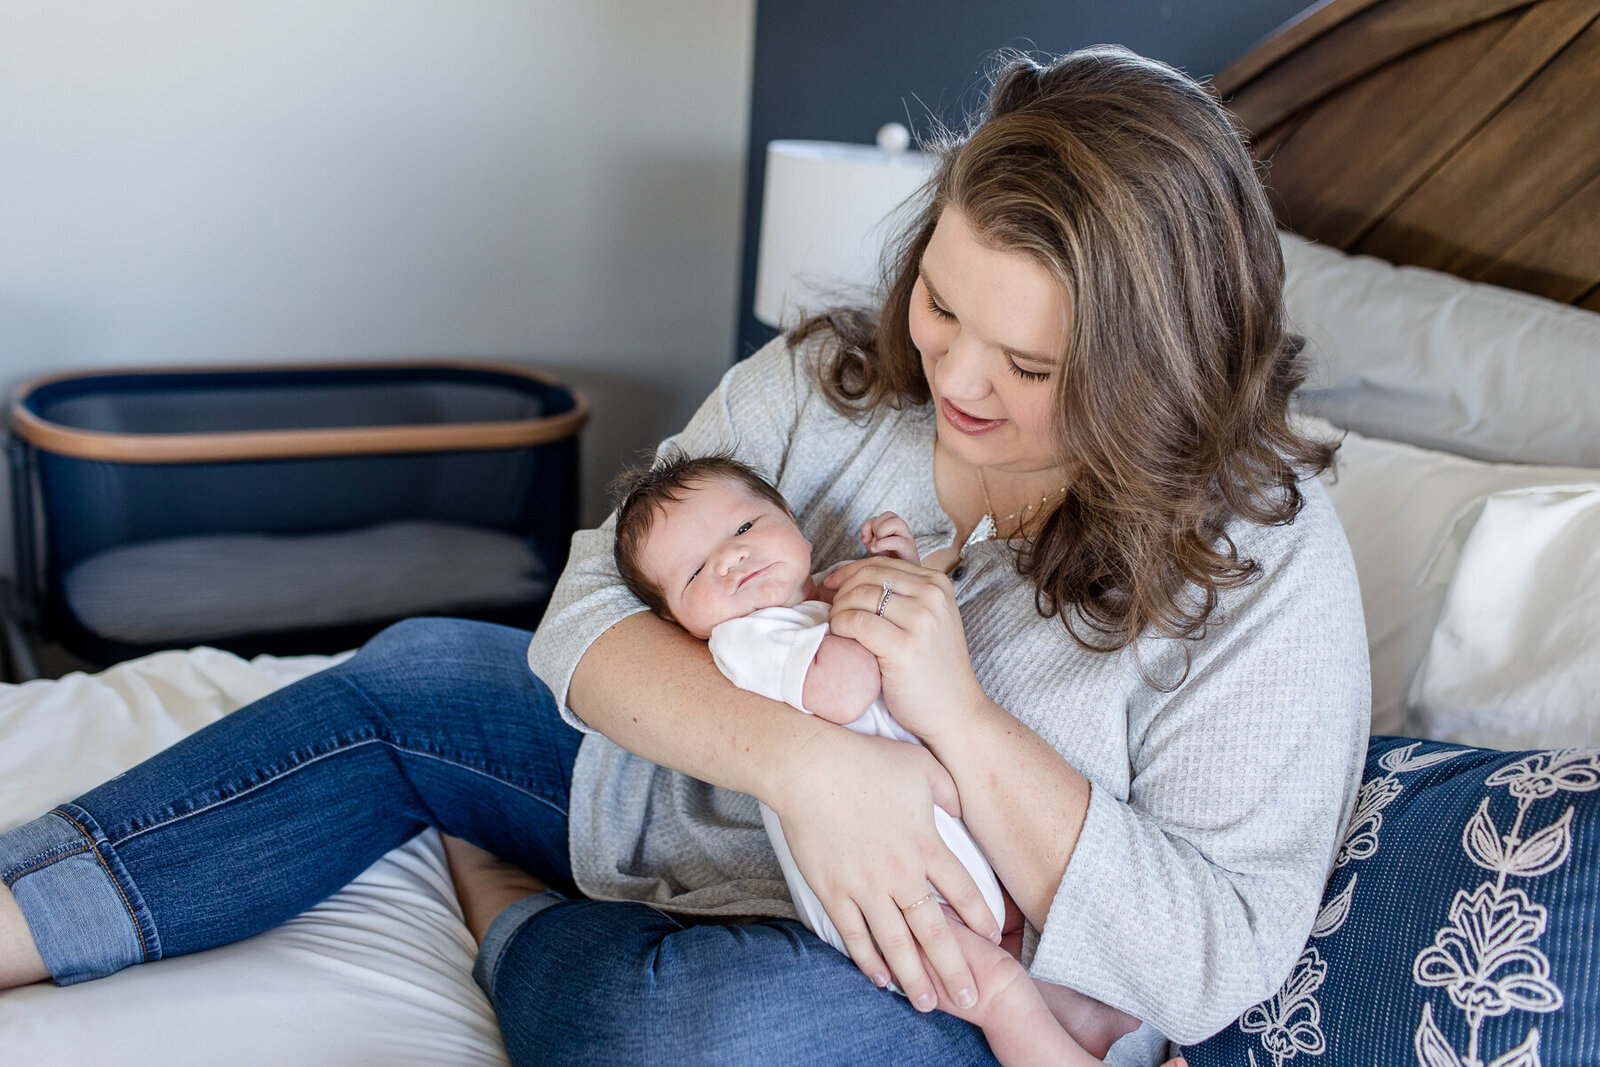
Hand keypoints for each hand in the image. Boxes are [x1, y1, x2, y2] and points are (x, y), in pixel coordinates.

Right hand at [763, 724, 1000, 1012]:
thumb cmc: (865, 760)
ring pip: (895, 943)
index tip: (994, 939)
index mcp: (926, 844)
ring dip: (913, 978)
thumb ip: (948, 789)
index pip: (964, 892)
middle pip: (934, 932)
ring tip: (927, 1004)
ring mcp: (864, 886)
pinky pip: (854, 934)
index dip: (982, 919)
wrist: (808, 767)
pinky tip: (881, 979)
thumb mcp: (920, 763)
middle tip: (969, 997)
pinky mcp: (833, 890)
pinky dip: (868, 960)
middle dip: (954, 969)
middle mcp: (900, 873)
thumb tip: (960, 809)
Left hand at [822, 556, 987, 742]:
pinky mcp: (904, 646)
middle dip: (841, 590)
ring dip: (838, 609)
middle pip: (868, 576)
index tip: (832, 587)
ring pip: (860, 596)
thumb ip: (902, 595)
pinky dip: (840, 625)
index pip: (881, 563)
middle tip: (830, 609)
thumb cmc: (933, 668)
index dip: (849, 572)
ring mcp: (921, 620)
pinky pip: (856, 622)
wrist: (955, 711)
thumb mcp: (928, 619)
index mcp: (937, 583)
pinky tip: (841, 636)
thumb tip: (849, 578)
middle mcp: (932, 596)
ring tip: (836, 626)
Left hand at [860, 511, 918, 563]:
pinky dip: (884, 543)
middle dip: (875, 527)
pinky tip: (877, 551)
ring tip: (878, 547)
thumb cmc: (888, 567)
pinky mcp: (910, 550)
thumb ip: (870, 540)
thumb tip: (866, 538)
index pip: (881, 516)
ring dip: (881, 532)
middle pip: (889, 514)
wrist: (900, 581)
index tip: (865, 541)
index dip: (868, 525)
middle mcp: (902, 532)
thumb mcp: (875, 550)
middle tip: (874, 544)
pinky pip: (898, 541)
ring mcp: (907, 539)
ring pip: (896, 522)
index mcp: (893, 530)